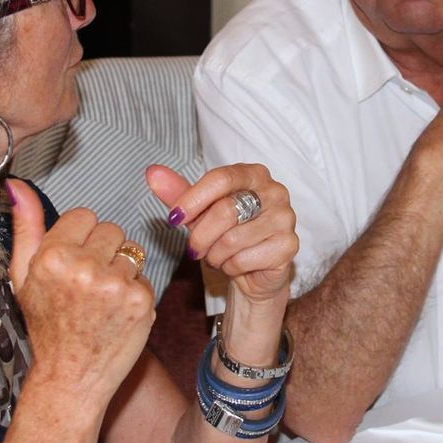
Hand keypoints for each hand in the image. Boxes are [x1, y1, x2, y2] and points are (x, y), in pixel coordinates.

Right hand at [5, 179, 154, 404]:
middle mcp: (84, 268)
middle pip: (111, 229)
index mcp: (52, 257)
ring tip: (102, 298)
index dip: (80, 239)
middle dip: (102, 251)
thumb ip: (26, 227)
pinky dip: (134, 291)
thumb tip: (17, 186)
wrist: (70, 377)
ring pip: (131, 251)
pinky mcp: (141, 300)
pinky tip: (117, 311)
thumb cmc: (47, 326)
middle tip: (88, 284)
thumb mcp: (24, 276)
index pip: (84, 216)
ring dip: (121, 269)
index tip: (73, 262)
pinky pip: (145, 276)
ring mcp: (115, 284)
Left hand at [146, 163, 297, 306]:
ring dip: (215, 254)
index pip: (221, 178)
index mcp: (253, 174)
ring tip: (217, 255)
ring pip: (234, 239)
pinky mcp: (290, 246)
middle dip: (201, 236)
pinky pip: (246, 258)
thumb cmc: (225, 233)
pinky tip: (234, 265)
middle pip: (226, 211)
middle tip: (194, 249)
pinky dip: (231, 267)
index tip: (174, 218)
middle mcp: (275, 192)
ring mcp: (285, 218)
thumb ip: (178, 192)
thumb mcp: (199, 212)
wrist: (252, 270)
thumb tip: (152, 172)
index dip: (193, 199)